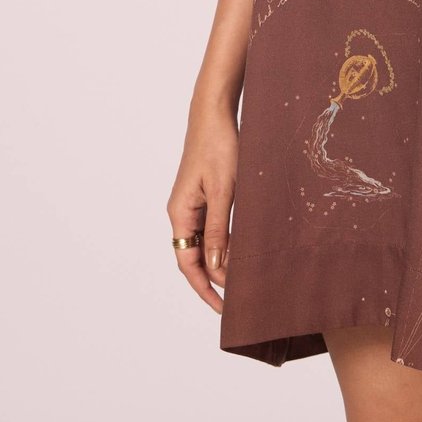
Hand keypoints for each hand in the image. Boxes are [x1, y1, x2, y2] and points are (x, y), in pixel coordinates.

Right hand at [166, 104, 238, 314]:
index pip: (188, 264)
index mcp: (180, 213)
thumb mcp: (224, 191)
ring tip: (241, 281)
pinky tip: (240, 250)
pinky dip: (224, 243)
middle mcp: (181, 212)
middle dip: (213, 280)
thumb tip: (217, 268)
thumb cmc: (218, 146)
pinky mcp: (203, 195)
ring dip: (219, 262)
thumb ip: (219, 230)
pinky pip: (210, 228)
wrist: (214, 113)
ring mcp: (191, 204)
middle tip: (236, 300)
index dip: (204, 288)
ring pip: (203, 244)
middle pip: (193, 257)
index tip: (222, 308)